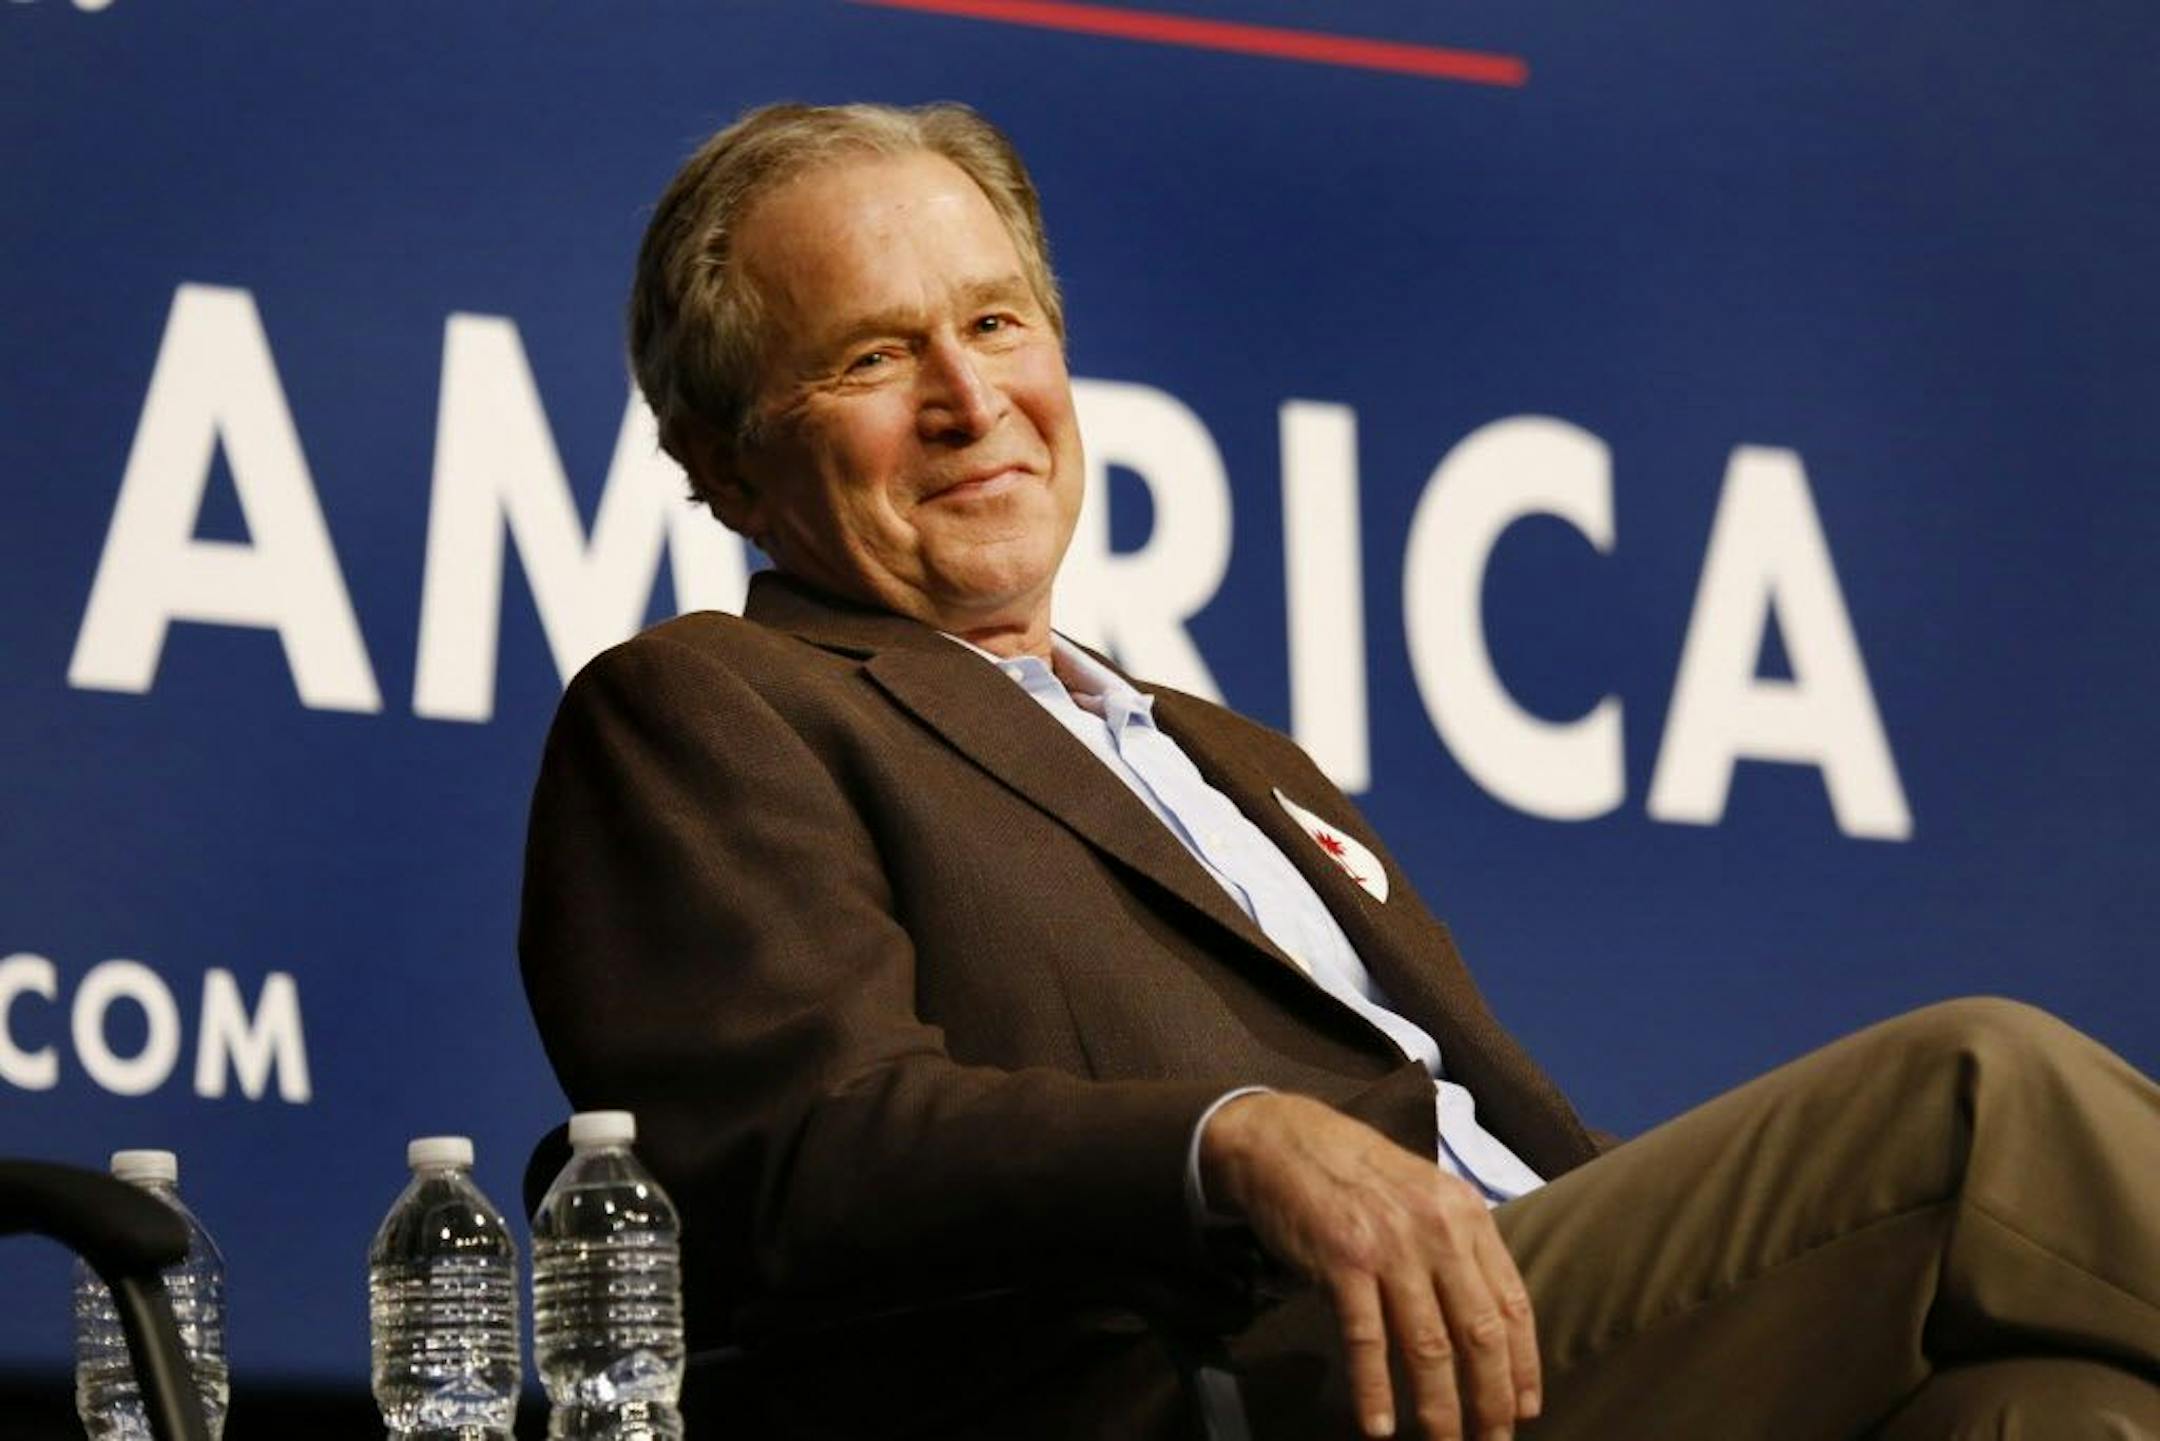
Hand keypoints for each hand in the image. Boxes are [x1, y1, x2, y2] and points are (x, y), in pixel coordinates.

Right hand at [1199, 1093, 1539, 1439]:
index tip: (1526, 1408)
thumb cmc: (1359, 1174)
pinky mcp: (1342, 1262)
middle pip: (1478, 1333)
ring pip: (1428, 1346)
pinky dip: (1373, 1390)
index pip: (1511, 1303)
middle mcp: (1437, 1230)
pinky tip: (1380, 1426)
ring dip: (1438, 1408)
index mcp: (1467, 1213)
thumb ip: (1459, 1244)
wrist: (1285, 1140)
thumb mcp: (1426, 1194)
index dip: (1522, 1364)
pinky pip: (1366, 1340)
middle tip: (1492, 1440)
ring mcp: (1389, 1247)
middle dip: (1491, 1399)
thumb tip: (1489, 1321)